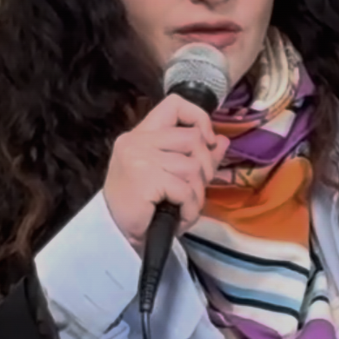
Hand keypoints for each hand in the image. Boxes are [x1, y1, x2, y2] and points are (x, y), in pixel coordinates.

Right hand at [103, 95, 225, 255]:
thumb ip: (196, 155)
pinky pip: (186, 189)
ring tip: (183, 207)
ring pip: (193, 166)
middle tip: (193, 189)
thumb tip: (221, 140)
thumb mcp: (172, 175)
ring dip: (197, 193)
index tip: (206, 140)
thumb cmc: (144, 205)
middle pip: (193, 138)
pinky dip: (190, 208)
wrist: (117, 234)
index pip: (174, 104)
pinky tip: (179, 217)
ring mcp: (139, 157)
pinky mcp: (145, 177)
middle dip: (204, 167)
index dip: (198, 117)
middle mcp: (137, 141)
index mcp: (142, 134)